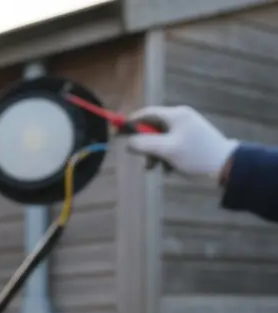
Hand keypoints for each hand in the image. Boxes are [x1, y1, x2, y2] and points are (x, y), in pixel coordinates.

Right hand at [124, 105, 239, 181]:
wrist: (227, 167)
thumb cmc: (196, 157)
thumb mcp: (166, 151)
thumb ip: (143, 144)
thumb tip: (128, 142)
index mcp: (176, 115)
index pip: (146, 113)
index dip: (129, 123)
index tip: (117, 135)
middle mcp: (181, 118)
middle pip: (152, 128)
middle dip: (145, 145)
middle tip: (145, 161)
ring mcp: (188, 128)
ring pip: (161, 139)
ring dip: (156, 154)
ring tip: (159, 168)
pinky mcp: (192, 140)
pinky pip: (171, 145)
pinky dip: (166, 156)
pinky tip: (171, 168)